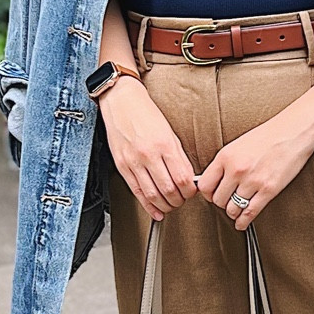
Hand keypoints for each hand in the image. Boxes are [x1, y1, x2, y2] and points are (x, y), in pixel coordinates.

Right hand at [97, 77, 196, 220]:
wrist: (121, 102)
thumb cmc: (146, 114)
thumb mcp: (170, 133)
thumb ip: (178, 157)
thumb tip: (187, 179)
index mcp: (164, 145)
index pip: (182, 178)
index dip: (190, 191)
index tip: (192, 192)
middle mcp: (148, 155)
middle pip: (169, 190)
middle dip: (179, 200)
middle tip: (182, 200)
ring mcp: (133, 162)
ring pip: (152, 195)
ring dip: (165, 205)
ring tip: (171, 205)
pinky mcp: (122, 166)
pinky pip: (136, 192)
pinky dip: (148, 205)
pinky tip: (155, 210)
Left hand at [196, 98, 313, 229]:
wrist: (294, 129)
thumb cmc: (269, 134)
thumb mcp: (239, 144)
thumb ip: (226, 162)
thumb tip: (215, 180)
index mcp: (226, 156)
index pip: (205, 185)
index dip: (207, 194)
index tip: (212, 195)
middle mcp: (236, 169)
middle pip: (218, 200)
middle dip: (221, 204)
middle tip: (227, 202)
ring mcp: (253, 181)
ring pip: (232, 209)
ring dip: (233, 213)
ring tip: (236, 211)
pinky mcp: (269, 189)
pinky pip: (250, 213)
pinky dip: (243, 222)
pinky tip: (242, 223)